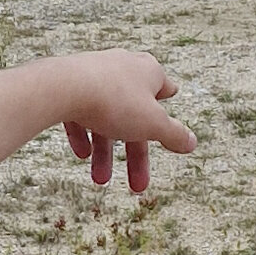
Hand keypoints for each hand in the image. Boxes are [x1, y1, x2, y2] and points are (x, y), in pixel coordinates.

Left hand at [60, 52, 195, 193]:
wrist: (64, 87)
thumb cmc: (115, 102)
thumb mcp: (153, 125)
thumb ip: (174, 135)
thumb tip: (192, 142)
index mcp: (148, 72)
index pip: (164, 88)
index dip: (166, 101)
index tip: (169, 99)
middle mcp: (123, 68)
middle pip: (134, 117)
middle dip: (134, 154)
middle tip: (137, 186)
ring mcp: (95, 75)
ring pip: (106, 119)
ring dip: (105, 153)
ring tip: (99, 180)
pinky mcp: (70, 84)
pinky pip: (80, 113)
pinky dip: (83, 135)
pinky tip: (82, 153)